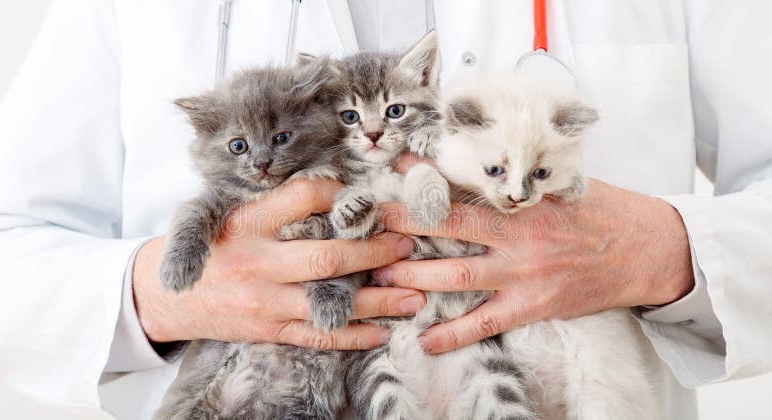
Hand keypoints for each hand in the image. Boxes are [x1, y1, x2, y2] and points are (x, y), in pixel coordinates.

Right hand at [133, 179, 424, 349]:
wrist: (165, 297)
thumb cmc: (209, 246)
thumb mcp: (230, 211)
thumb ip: (278, 202)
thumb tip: (338, 191)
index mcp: (248, 223)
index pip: (302, 197)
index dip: (339, 193)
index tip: (368, 195)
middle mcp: (258, 263)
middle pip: (326, 257)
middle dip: (373, 253)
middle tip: (406, 246)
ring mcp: (265, 302)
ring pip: (329, 303)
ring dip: (378, 301)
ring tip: (414, 297)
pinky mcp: (269, 331)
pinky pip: (316, 337)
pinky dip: (352, 336)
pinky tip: (382, 332)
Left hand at [374, 178, 693, 353]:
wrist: (649, 249)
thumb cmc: (603, 211)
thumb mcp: (561, 183)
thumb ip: (518, 181)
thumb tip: (476, 167)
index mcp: (522, 199)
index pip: (462, 184)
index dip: (423, 177)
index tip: (390, 170)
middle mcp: (517, 234)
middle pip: (447, 227)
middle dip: (402, 225)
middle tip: (364, 226)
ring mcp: (523, 272)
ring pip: (456, 275)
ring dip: (413, 276)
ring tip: (376, 277)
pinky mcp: (534, 305)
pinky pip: (486, 322)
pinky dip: (454, 333)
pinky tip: (424, 341)